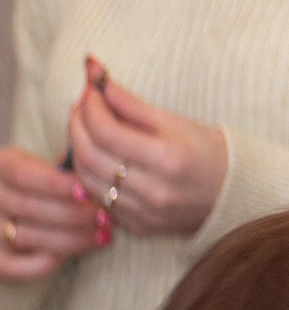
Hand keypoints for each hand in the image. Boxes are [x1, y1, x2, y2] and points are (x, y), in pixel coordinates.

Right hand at [0, 146, 106, 281]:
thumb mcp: (60, 170)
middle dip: (72, 215)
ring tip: (100, 238)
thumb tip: (97, 177)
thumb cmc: (54, 190)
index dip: (58, 185)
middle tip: (106, 221)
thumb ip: (73, 169)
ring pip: (23, 236)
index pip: (23, 174)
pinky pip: (10, 266)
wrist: (28, 219)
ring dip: (67, 240)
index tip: (89, 194)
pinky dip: (41, 264)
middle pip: (26, 206)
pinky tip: (67, 259)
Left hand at [68, 56, 230, 238]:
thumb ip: (133, 106)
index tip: (89, 93)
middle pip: (91, 158)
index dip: (91, 110)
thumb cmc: (206, 151)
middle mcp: (153, 190)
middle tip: (79, 108)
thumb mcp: (176, 122)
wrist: (233, 193)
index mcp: (169, 159)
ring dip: (76, 152)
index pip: (108, 133)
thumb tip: (99, 84)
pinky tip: (91, 156)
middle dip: (77, 128)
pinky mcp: (135, 226)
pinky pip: (97, 200)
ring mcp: (142, 213)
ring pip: (87, 182)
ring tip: (81, 128)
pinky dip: (87, 176)